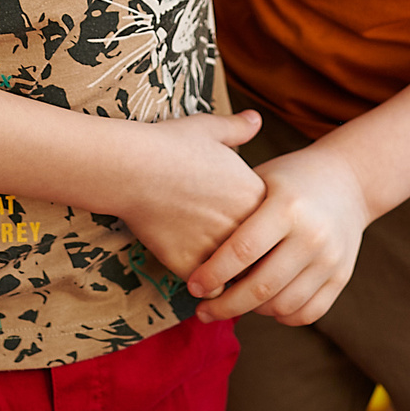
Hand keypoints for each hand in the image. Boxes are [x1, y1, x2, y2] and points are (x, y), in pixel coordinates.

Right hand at [108, 110, 266, 280]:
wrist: (132, 168)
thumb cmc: (169, 145)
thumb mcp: (209, 129)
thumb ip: (237, 129)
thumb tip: (255, 119)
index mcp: (256, 196)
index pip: (276, 228)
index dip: (265, 233)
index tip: (252, 234)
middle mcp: (244, 226)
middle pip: (265, 257)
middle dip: (257, 263)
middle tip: (244, 265)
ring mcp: (219, 248)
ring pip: (240, 279)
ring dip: (235, 281)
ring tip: (225, 279)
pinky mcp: (192, 267)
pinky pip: (211, 291)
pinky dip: (207, 290)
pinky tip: (201, 281)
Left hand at [186, 142, 372, 327]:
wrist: (350, 181)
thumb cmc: (290, 179)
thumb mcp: (261, 178)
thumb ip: (233, 209)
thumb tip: (189, 244)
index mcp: (288, 206)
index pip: (243, 251)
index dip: (214, 274)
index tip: (193, 286)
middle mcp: (313, 235)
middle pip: (262, 287)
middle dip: (226, 305)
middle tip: (203, 311)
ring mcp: (331, 259)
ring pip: (283, 305)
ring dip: (252, 311)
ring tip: (233, 303)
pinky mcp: (341, 277)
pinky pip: (307, 313)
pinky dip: (281, 316)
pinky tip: (263, 306)